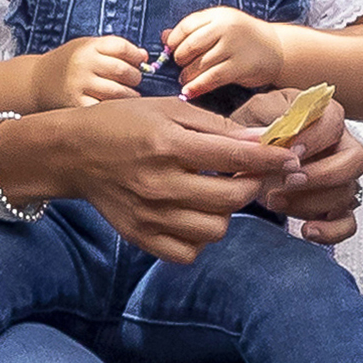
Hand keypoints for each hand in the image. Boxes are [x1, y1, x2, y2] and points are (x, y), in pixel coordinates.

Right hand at [9, 97, 278, 265]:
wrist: (73, 153)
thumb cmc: (124, 124)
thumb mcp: (169, 110)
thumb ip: (216, 127)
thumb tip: (262, 141)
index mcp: (169, 144)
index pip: (236, 157)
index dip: (271, 159)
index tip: (289, 158)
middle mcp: (160, 183)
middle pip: (232, 199)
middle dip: (251, 185)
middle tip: (247, 174)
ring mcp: (150, 214)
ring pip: (214, 229)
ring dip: (224, 212)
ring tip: (214, 194)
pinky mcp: (140, 236)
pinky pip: (187, 252)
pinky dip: (198, 238)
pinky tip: (193, 216)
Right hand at [37, 33, 148, 107]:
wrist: (35, 82)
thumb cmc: (67, 63)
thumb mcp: (86, 47)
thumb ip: (113, 48)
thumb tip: (144, 56)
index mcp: (87, 47)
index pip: (122, 48)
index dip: (136, 55)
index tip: (140, 61)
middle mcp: (83, 65)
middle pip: (123, 71)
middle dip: (135, 77)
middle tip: (133, 81)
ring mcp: (79, 86)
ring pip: (118, 93)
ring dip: (129, 95)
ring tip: (128, 95)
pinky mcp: (75, 105)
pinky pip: (105, 108)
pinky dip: (114, 109)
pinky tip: (115, 107)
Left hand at [164, 6, 282, 103]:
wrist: (277, 49)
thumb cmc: (242, 38)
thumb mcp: (220, 27)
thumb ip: (194, 30)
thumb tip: (163, 36)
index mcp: (219, 15)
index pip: (187, 25)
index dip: (174, 40)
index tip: (170, 51)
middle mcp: (227, 27)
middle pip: (191, 45)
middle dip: (180, 59)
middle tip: (180, 66)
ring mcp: (235, 46)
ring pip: (200, 63)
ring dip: (187, 75)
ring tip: (184, 80)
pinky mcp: (240, 66)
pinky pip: (212, 78)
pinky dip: (197, 86)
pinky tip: (189, 92)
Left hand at [245, 94, 362, 243]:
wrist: (251, 155)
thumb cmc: (258, 129)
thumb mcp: (255, 112)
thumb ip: (261, 119)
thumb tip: (266, 137)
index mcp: (325, 118)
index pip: (335, 122)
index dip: (315, 138)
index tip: (290, 151)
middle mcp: (341, 147)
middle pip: (355, 161)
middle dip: (322, 175)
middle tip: (288, 181)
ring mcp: (341, 179)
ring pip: (346, 194)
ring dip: (310, 202)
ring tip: (273, 201)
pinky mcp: (333, 206)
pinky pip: (347, 223)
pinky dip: (331, 232)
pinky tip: (307, 230)